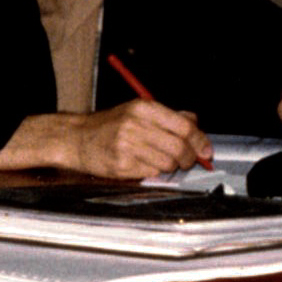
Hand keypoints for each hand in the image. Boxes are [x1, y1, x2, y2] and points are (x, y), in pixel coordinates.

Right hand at [62, 100, 211, 179]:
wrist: (75, 138)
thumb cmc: (108, 125)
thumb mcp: (136, 111)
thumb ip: (168, 115)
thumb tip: (195, 121)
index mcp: (143, 108)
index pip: (184, 126)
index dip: (200, 140)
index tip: (206, 150)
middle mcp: (135, 125)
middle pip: (179, 147)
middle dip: (188, 158)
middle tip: (186, 160)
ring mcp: (127, 146)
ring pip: (167, 163)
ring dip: (169, 166)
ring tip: (157, 159)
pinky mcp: (121, 165)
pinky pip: (151, 173)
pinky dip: (152, 172)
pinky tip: (141, 164)